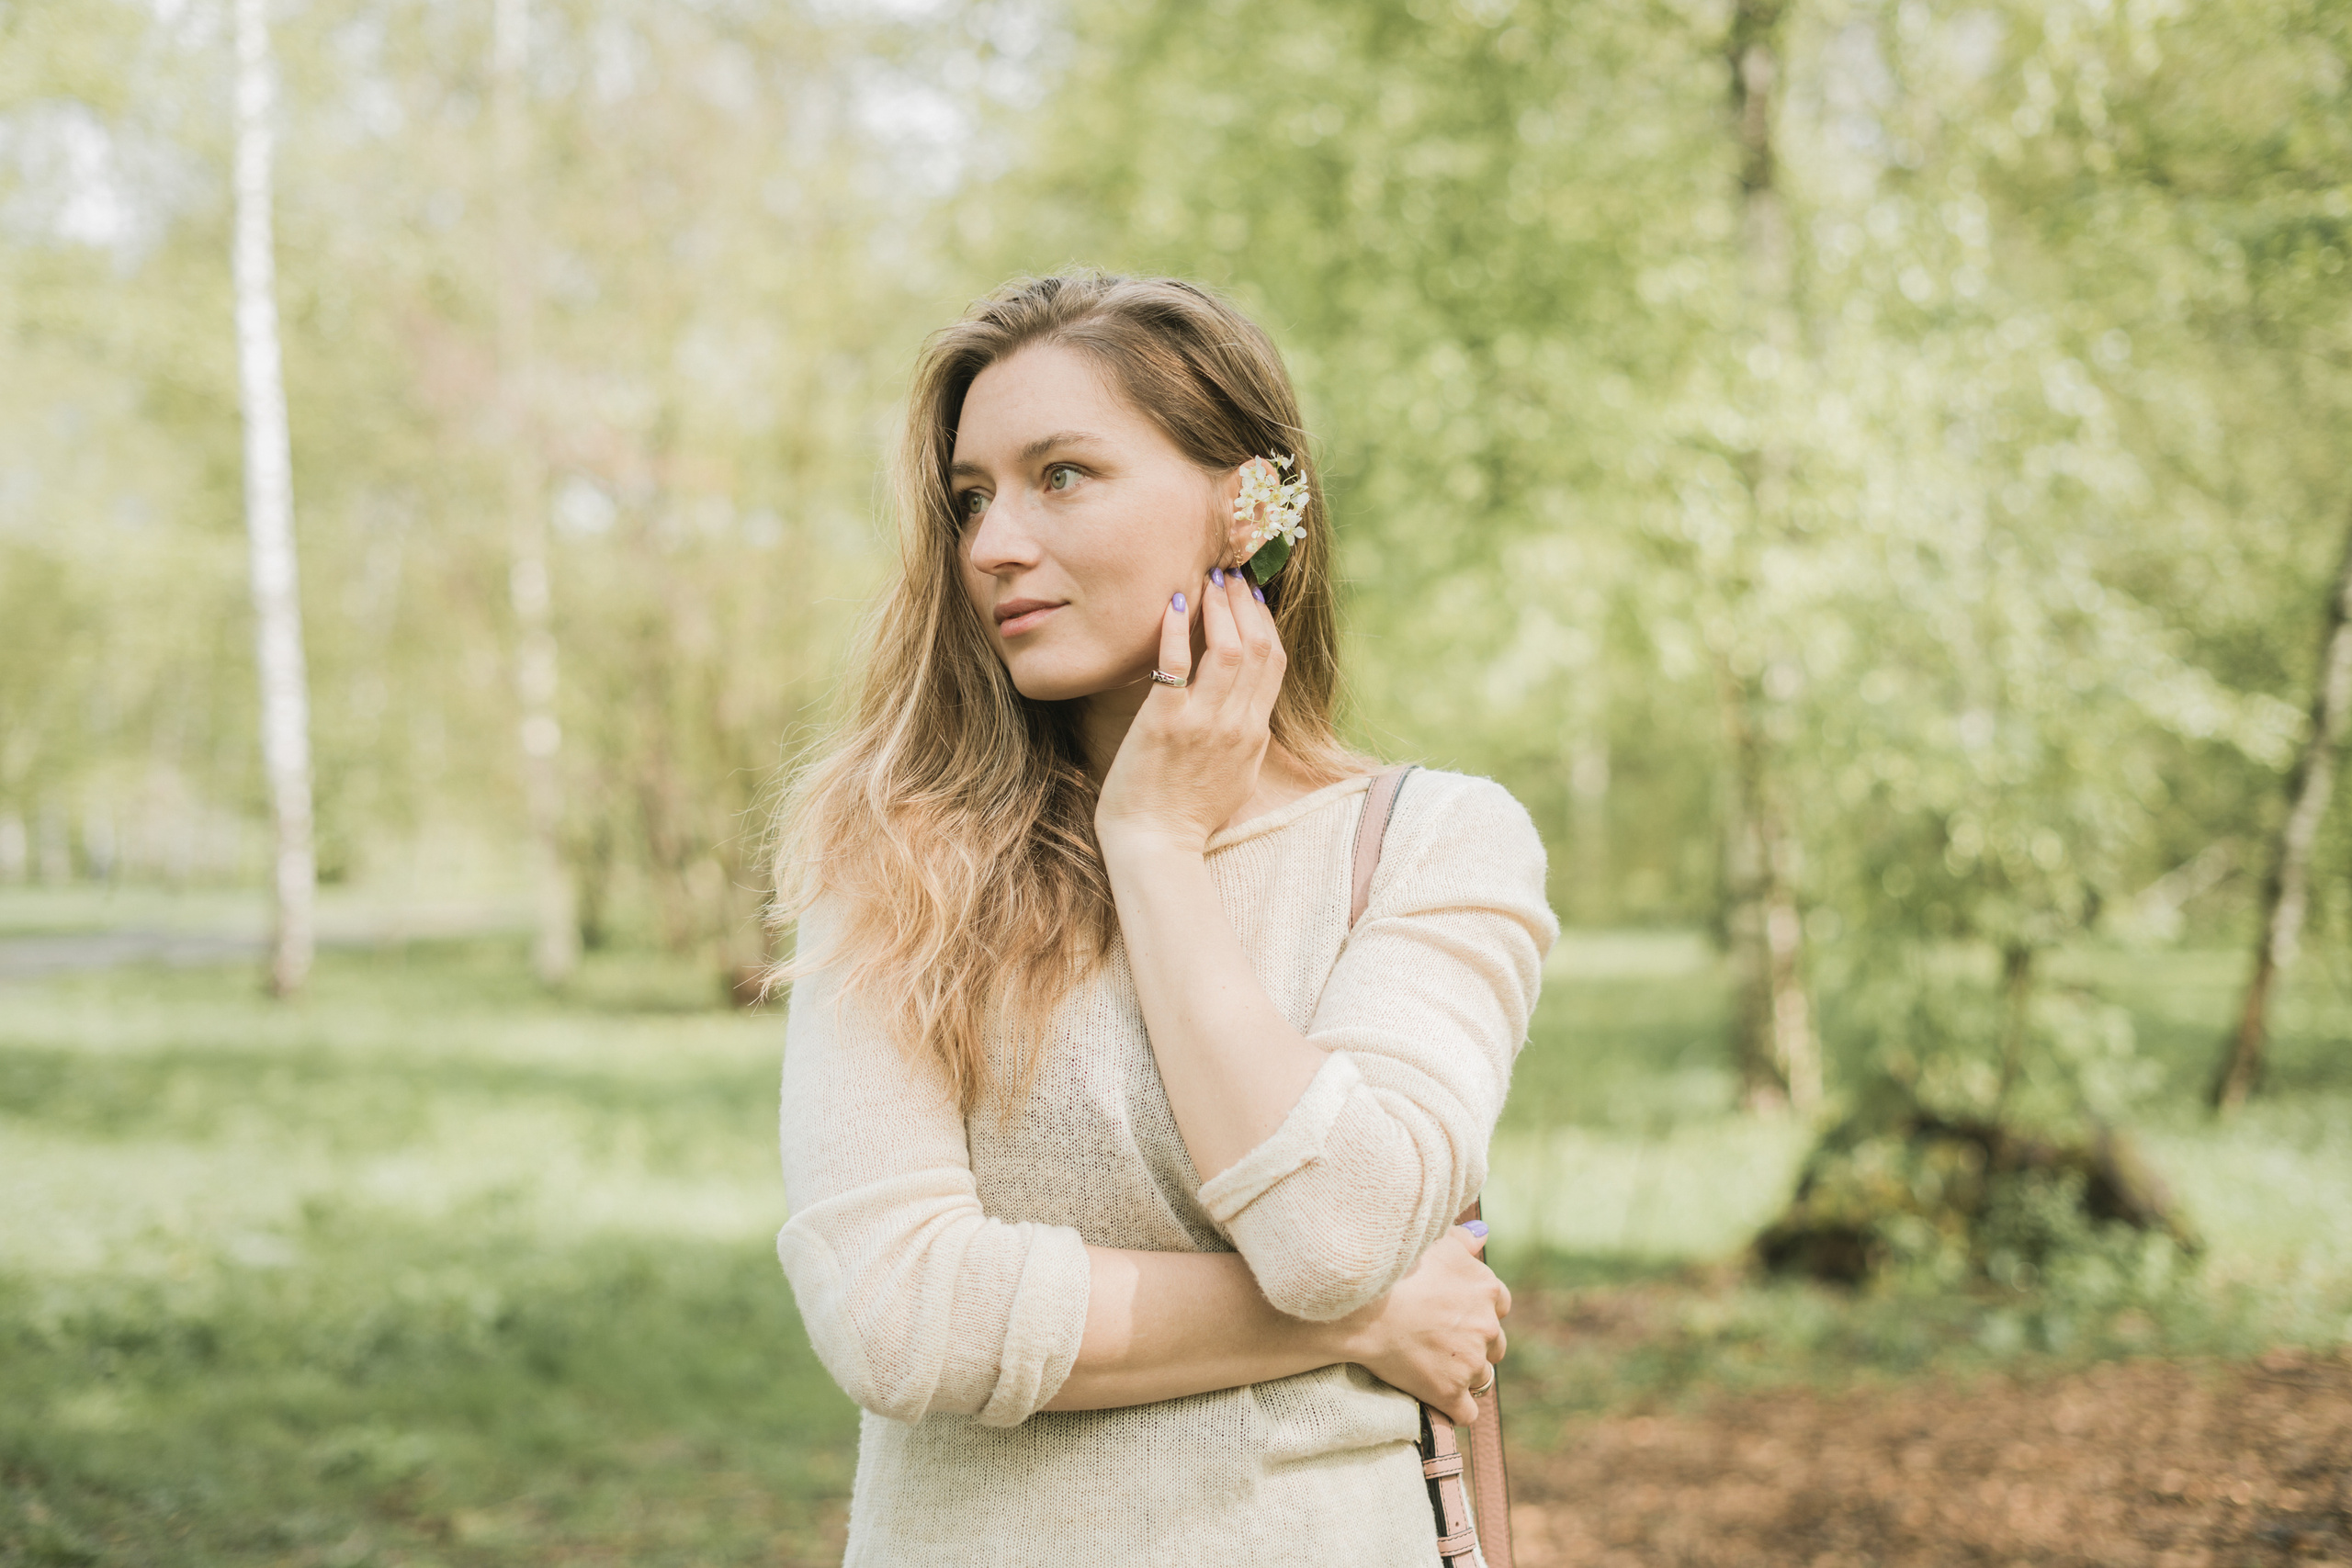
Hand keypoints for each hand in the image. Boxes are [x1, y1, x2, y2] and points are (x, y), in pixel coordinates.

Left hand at [1095, 566, 1286, 854]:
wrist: (1156, 847)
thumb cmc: (1188, 815)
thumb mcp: (1237, 776)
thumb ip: (1246, 738)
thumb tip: (1251, 709)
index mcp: (1255, 733)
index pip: (1273, 662)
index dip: (1264, 621)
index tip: (1251, 594)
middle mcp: (1237, 724)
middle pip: (1257, 647)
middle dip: (1244, 602)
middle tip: (1227, 573)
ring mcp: (1202, 723)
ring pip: (1227, 649)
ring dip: (1217, 607)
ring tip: (1204, 580)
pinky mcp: (1164, 723)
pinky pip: (1176, 665)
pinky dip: (1176, 630)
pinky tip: (1171, 604)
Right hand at [1335, 1225, 1509, 1424]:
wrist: (1363, 1308)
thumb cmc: (1395, 1268)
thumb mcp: (1434, 1242)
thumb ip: (1463, 1239)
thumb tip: (1482, 1233)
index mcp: (1487, 1289)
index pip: (1500, 1306)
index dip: (1478, 1311)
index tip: (1455, 1314)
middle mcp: (1487, 1326)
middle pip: (1494, 1345)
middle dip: (1474, 1345)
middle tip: (1441, 1343)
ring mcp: (1470, 1362)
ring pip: (1481, 1377)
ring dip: (1463, 1375)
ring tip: (1433, 1369)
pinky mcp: (1451, 1392)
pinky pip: (1466, 1412)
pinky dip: (1455, 1410)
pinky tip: (1440, 1404)